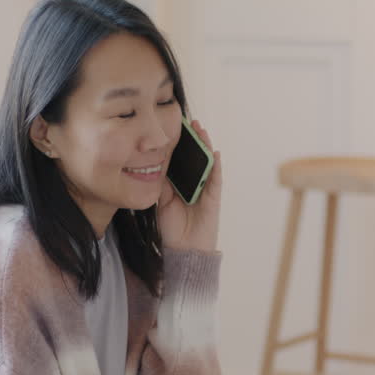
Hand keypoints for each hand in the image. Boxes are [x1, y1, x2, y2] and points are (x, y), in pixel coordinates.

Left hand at [157, 118, 221, 251]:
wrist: (182, 253)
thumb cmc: (171, 231)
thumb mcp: (161, 203)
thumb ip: (162, 185)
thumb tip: (157, 164)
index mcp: (181, 186)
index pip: (182, 161)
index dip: (179, 145)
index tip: (174, 127)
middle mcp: (195, 185)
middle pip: (196, 159)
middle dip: (194, 140)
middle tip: (190, 122)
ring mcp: (206, 191)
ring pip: (207, 164)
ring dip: (206, 147)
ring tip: (202, 130)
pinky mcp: (213, 200)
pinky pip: (216, 180)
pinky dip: (216, 167)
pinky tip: (214, 154)